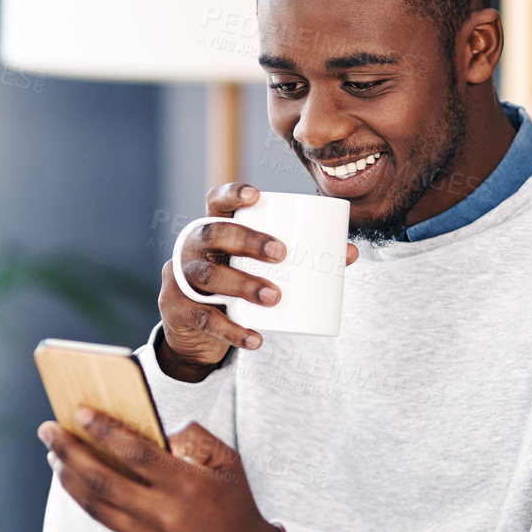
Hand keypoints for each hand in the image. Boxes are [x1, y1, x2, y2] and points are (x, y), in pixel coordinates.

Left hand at [39, 410, 282, 531]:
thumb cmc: (235, 505)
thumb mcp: (228, 463)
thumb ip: (195, 438)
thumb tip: (156, 429)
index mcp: (188, 485)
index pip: (135, 452)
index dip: (103, 431)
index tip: (78, 412)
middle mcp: (166, 515)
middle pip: (102, 480)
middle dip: (69, 452)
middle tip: (47, 431)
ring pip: (97, 508)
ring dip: (70, 481)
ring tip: (55, 460)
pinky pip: (114, 531)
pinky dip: (99, 508)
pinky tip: (88, 490)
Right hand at [157, 183, 359, 380]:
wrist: (193, 330)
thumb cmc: (234, 285)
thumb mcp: (256, 268)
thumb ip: (299, 257)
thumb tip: (351, 253)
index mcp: (213, 230)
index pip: (216, 202)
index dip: (232, 193)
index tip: (256, 195)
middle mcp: (192, 248)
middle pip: (212, 234)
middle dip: (246, 240)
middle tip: (281, 254)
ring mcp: (181, 279)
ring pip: (207, 276)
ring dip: (242, 284)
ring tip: (274, 297)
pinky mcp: (180, 310)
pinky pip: (205, 319)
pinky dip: (233, 331)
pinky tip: (255, 338)